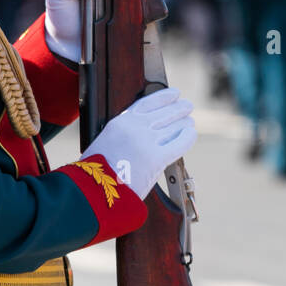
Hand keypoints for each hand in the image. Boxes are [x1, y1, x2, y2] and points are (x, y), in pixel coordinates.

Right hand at [80, 87, 196, 199]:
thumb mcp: (106, 143)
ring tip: (189, 122)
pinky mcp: (156, 158)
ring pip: (174, 126)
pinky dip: (188, 137)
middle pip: (164, 112)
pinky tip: (191, 134)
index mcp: (120, 121)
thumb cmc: (98, 174)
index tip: (174, 94)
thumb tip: (145, 132)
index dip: (164, 97)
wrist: (94, 192)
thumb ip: (124, 134)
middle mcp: (135, 127)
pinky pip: (179, 143)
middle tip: (187, 106)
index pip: (148, 102)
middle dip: (179, 108)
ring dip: (184, 123)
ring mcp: (146, 141)